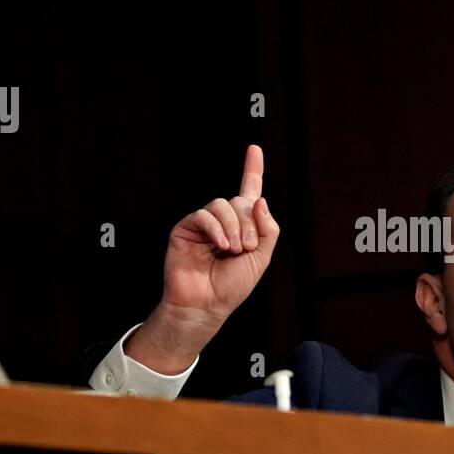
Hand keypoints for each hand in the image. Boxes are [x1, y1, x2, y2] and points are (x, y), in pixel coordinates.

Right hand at [125, 144, 280, 373]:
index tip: (254, 149)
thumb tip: (259, 200)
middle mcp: (223, 220)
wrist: (206, 305)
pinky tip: (220, 245)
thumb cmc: (232, 286)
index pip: (249, 191)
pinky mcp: (186, 228)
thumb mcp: (262, 258)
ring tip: (232, 250)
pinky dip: (216, 228)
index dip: (252, 169)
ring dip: (233, 227)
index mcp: (243, 225)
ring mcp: (204, 223)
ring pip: (223, 205)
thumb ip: (268, 229)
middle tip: (245, 248)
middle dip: (249, 224)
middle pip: (241, 201)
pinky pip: (204, 215)